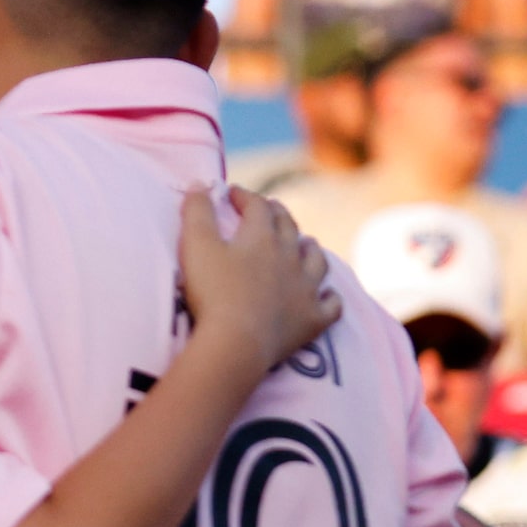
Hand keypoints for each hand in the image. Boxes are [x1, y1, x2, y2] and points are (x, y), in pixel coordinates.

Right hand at [181, 186, 337, 373]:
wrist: (237, 342)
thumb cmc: (213, 292)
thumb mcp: (195, 246)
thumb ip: (196, 212)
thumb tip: (199, 184)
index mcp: (262, 237)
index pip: (258, 207)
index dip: (245, 197)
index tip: (233, 193)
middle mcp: (291, 257)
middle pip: (290, 228)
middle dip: (279, 215)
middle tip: (270, 210)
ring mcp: (307, 289)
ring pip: (317, 261)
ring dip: (310, 250)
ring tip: (305, 245)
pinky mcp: (313, 319)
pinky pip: (331, 305)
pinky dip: (330, 297)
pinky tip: (327, 295)